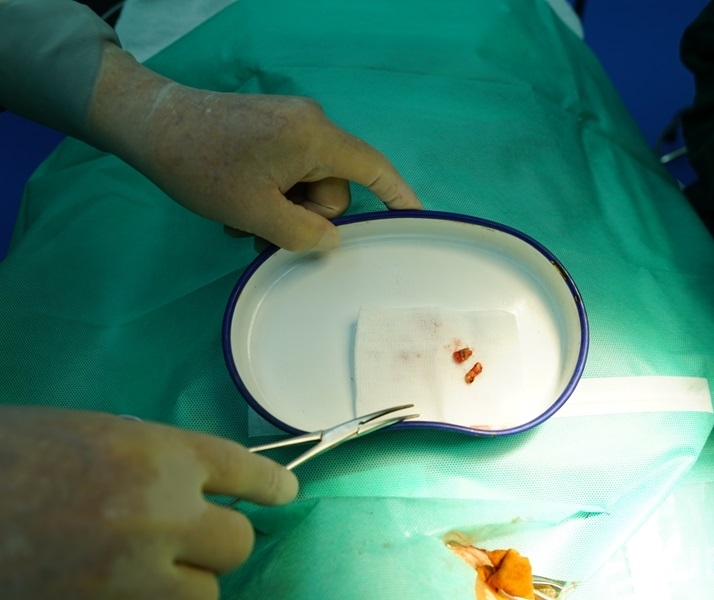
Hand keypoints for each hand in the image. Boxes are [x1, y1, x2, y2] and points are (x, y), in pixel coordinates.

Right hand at [0, 407, 297, 599]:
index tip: (284, 495)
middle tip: (193, 542)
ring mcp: (133, 574)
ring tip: (153, 574)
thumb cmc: (13, 454)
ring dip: (187, 587)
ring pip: (204, 596)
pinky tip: (124, 590)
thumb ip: (153, 463)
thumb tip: (192, 488)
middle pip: (234, 543)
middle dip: (218, 544)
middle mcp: (161, 513)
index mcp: (159, 455)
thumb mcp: (94, 437)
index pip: (243, 470)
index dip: (269, 485)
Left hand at [86, 44, 421, 251]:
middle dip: (306, 218)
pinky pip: (287, 172)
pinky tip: (237, 209)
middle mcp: (310, 125)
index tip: (415, 220)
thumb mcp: (255, 211)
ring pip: (306, 186)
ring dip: (282, 212)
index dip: (398, 196)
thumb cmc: (203, 167)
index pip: (372, 168)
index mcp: (315, 137)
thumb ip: (302, 233)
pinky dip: (271, 196)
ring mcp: (288, 126)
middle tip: (264, 236)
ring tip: (241, 224)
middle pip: (332, 188)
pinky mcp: (269, 131)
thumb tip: (330, 241)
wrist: (149, 125)